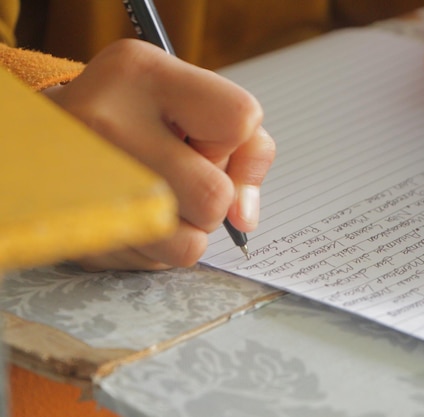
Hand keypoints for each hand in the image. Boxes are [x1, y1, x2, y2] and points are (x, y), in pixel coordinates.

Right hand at [44, 39, 274, 270]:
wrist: (56, 137)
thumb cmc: (141, 119)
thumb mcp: (194, 102)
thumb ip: (246, 147)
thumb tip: (243, 218)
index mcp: (141, 73)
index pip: (240, 119)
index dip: (235, 140)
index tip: (204, 137)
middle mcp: (104, 123)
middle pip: (215, 195)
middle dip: (215, 195)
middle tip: (184, 174)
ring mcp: (86, 185)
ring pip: (191, 241)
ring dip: (192, 226)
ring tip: (164, 195)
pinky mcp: (81, 232)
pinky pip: (161, 261)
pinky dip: (166, 246)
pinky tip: (142, 215)